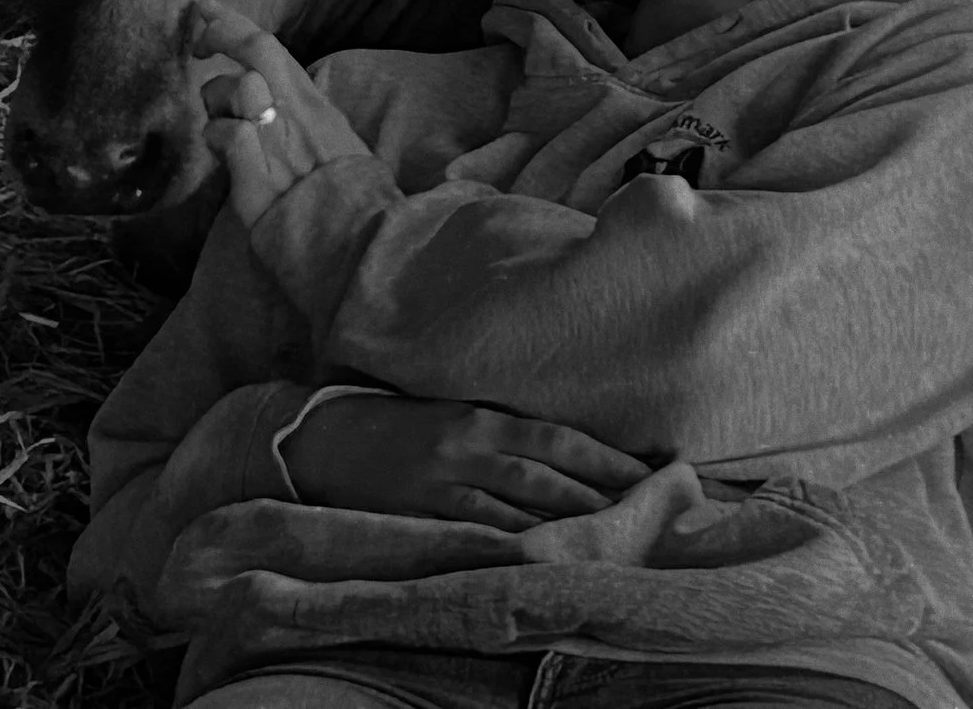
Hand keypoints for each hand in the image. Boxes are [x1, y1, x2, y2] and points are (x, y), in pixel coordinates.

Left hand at [189, 0, 367, 226]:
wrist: (354, 236)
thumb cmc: (350, 194)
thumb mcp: (336, 140)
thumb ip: (303, 116)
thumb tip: (270, 99)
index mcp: (313, 103)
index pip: (269, 47)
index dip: (233, 22)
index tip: (207, 9)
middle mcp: (292, 110)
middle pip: (250, 51)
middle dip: (219, 34)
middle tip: (198, 40)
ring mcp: (272, 136)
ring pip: (226, 91)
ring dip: (216, 105)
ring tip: (227, 129)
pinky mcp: (254, 169)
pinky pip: (221, 135)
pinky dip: (217, 140)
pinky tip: (227, 156)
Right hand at [281, 394, 652, 530]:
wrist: (322, 439)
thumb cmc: (397, 426)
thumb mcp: (454, 416)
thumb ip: (504, 435)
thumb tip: (568, 460)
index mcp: (482, 416)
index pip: (561, 439)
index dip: (607, 459)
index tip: (650, 473)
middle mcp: (470, 446)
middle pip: (550, 474)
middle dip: (602, 495)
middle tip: (647, 513)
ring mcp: (444, 482)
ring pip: (520, 506)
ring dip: (568, 524)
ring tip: (612, 539)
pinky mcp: (421, 513)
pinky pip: (476, 532)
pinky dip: (514, 544)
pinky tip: (545, 557)